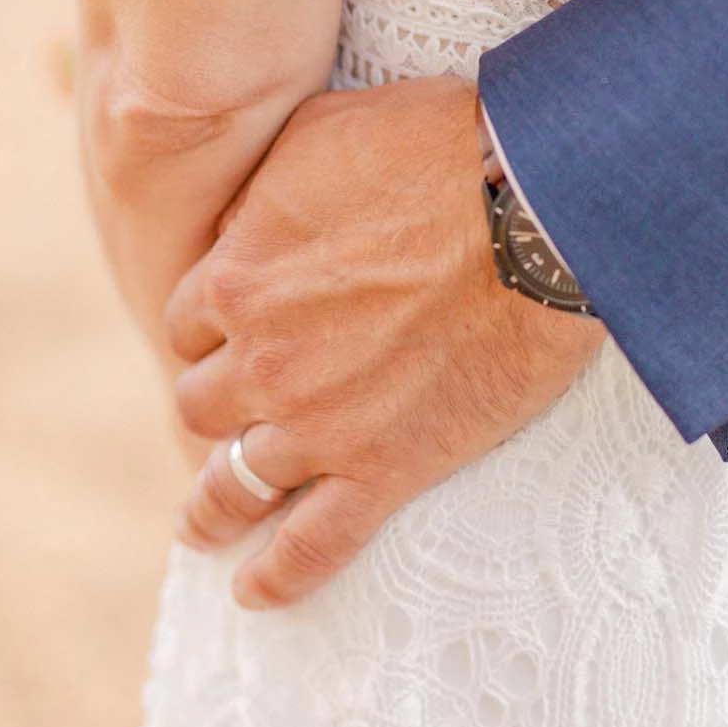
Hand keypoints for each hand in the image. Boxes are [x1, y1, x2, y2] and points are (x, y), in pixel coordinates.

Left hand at [166, 75, 603, 606]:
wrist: (537, 206)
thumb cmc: (440, 149)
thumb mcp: (322, 134)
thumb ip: (266, 187)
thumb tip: (243, 214)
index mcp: (237, 277)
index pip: (189, 321)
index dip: (213, 327)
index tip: (234, 334)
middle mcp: (261, 359)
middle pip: (202, 402)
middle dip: (217, 402)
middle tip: (238, 411)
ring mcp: (318, 423)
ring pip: (233, 483)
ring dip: (213, 506)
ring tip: (202, 526)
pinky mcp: (386, 468)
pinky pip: (313, 545)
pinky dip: (277, 577)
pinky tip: (254, 592)